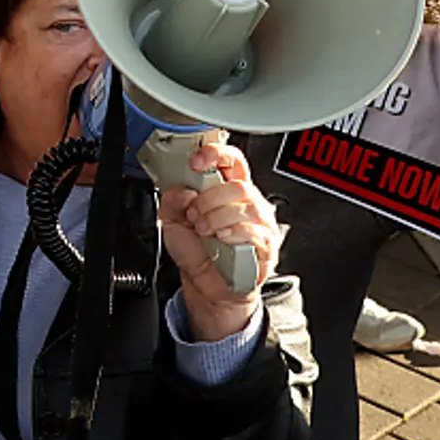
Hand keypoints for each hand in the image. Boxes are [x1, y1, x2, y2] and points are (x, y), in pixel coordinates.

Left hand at [158, 139, 278, 342]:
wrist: (206, 284)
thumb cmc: (196, 250)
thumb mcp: (172, 221)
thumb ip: (172, 200)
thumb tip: (184, 190)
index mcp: (226, 189)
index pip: (231, 160)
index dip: (216, 155)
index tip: (197, 163)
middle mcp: (247, 202)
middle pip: (238, 184)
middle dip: (209, 198)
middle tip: (194, 214)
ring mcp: (260, 223)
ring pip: (245, 206)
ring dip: (216, 218)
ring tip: (204, 230)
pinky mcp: (266, 245)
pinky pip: (254, 231)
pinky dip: (233, 233)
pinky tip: (221, 239)